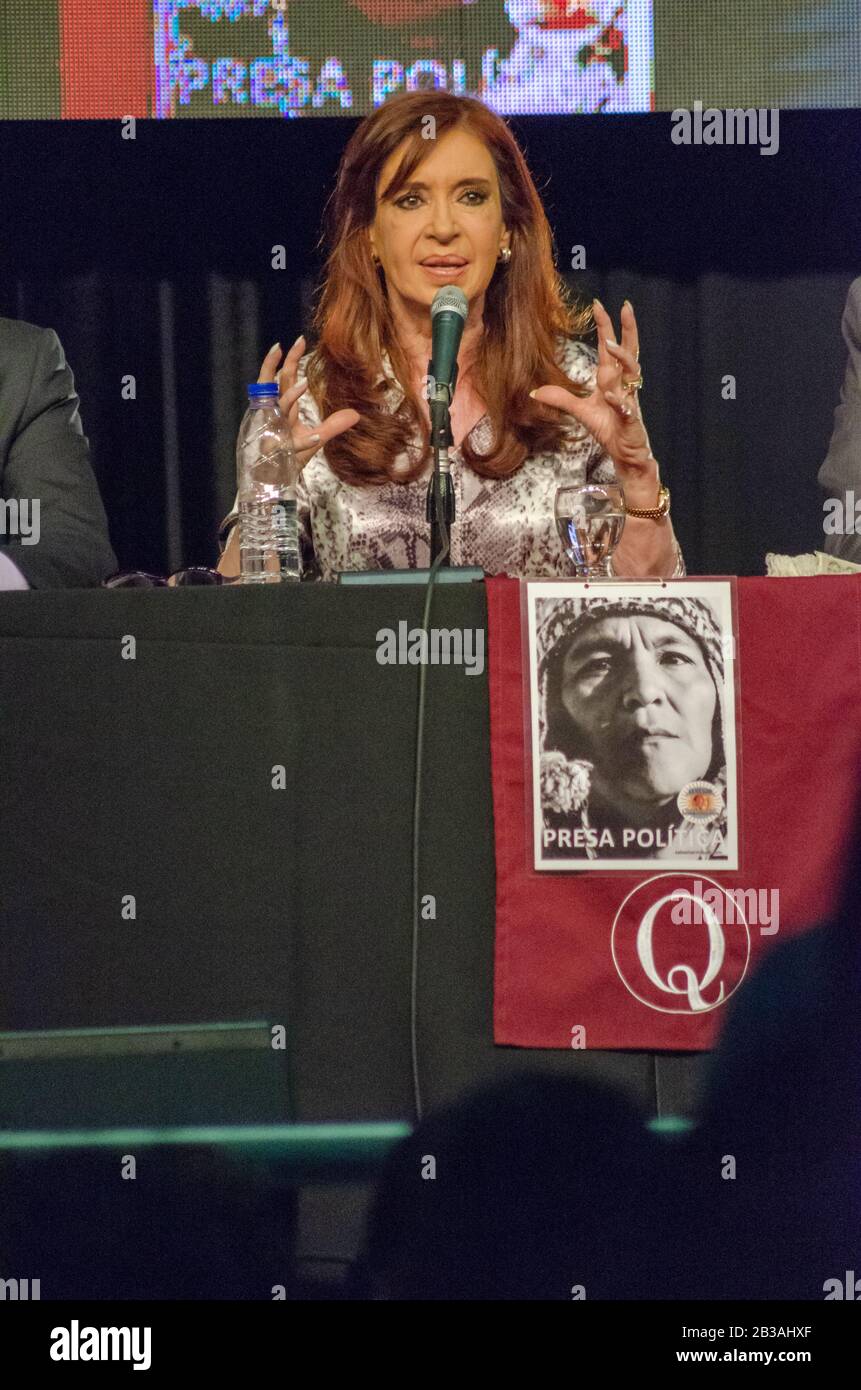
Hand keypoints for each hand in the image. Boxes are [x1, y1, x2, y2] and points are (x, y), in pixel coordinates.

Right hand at [258, 335, 359, 472]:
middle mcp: (276, 416)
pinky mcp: (278, 451)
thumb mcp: (316, 439)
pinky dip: (303, 442)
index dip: (290, 360)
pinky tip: (315, 437)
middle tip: (293, 343)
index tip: (299, 341)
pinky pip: (290, 444)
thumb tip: (355, 414)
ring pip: (280, 410)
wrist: (275, 482)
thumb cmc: (289, 457)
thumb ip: (333, 425)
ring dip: (291, 397)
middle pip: (278, 385)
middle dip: (284, 364)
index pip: (284, 379)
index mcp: (282, 409)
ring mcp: (275, 432)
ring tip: (304, 383)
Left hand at [529, 300, 658, 503]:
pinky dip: (620, 402)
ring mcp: (630, 401)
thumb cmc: (610, 429)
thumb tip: (535, 391)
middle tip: (624, 306)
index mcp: (613, 380)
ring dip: (622, 358)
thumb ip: (561, 399)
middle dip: (628, 329)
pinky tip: (611, 397)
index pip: (610, 349)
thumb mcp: (582, 412)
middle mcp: (624, 385)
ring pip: (632, 374)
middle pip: (629, 351)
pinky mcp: (631, 421)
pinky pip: (627, 409)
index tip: (598, 305)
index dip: (606, 327)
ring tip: (611, 344)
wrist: (626, 454)